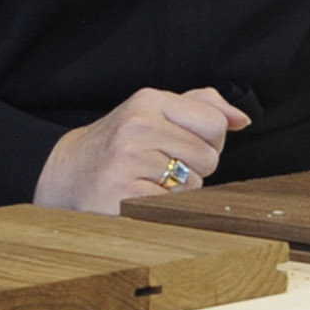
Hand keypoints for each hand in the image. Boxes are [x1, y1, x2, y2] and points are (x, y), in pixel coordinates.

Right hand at [37, 85, 249, 211]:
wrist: (68, 173)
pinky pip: (173, 207)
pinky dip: (162, 208)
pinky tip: (138, 197)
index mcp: (149, 101)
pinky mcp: (123, 194)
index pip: (215, 123)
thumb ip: (202, 107)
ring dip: (177, 191)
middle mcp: (138, 125)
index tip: (184, 145)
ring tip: (147, 181)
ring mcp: (128, 160)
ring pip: (193, 185)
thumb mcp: (155, 112)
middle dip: (194, 168)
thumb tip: (242, 119)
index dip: (209, 141)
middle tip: (161, 166)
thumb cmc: (121, 144)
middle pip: (208, 157)